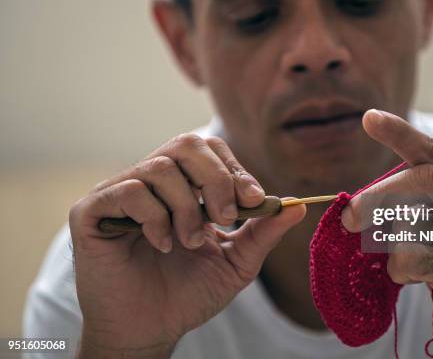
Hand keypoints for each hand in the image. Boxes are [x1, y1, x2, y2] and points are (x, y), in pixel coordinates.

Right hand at [69, 133, 305, 357]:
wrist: (150, 330)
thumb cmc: (190, 293)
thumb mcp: (236, 261)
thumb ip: (264, 231)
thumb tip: (299, 206)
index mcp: (184, 187)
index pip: (210, 151)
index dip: (235, 170)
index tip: (255, 200)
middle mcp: (152, 182)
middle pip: (186, 145)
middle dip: (216, 179)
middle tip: (225, 218)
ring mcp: (120, 193)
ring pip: (161, 167)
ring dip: (187, 208)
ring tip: (190, 242)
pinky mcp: (92, 211)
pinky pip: (129, 191)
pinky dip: (154, 218)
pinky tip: (162, 245)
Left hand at [341, 110, 432, 357]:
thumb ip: (419, 202)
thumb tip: (361, 200)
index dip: (400, 134)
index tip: (368, 118)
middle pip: (420, 179)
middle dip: (376, 198)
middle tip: (350, 219)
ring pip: (411, 219)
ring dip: (393, 245)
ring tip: (408, 262)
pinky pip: (410, 256)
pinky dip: (399, 270)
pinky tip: (414, 280)